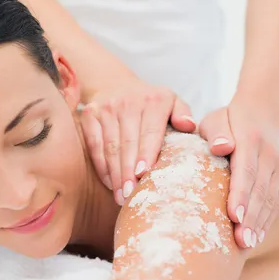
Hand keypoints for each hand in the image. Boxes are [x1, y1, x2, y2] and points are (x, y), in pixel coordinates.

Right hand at [79, 77, 195, 205]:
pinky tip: (109, 183)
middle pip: (128, 142)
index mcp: (154, 100)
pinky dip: (101, 166)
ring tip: (121, 196)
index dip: (145, 153)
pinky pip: (94, 144)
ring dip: (115, 174)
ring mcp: (106, 108)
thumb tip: (189, 125)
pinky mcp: (89, 114)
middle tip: (130, 196)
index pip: (150, 131)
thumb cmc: (149, 101)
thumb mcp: (171, 100)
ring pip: (110, 146)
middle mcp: (128, 102)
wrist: (113, 82)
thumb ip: (183, 113)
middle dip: (128, 172)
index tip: (142, 174)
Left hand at [199, 98, 278, 248]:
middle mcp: (271, 155)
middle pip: (260, 190)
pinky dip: (266, 221)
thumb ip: (216, 132)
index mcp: (250, 139)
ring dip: (259, 224)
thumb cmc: (226, 122)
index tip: (234, 215)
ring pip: (271, 200)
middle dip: (250, 218)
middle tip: (239, 241)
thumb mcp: (215, 120)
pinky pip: (277, 203)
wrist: (260, 116)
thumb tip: (220, 147)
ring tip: (245, 245)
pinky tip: (255, 237)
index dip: (241, 194)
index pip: (246, 170)